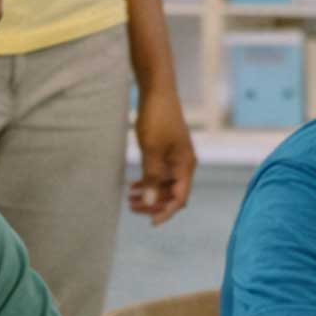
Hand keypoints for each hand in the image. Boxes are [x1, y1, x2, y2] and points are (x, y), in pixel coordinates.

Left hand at [131, 85, 197, 224]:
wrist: (157, 92)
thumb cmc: (157, 120)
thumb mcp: (151, 151)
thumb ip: (152, 178)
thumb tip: (151, 203)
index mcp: (186, 166)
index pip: (180, 198)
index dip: (166, 212)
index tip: (151, 222)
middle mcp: (184, 164)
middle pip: (172, 194)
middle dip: (154, 204)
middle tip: (132, 208)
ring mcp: (176, 157)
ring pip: (164, 184)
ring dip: (149, 193)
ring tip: (129, 199)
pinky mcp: (167, 151)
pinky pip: (159, 173)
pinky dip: (148, 181)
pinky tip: (133, 184)